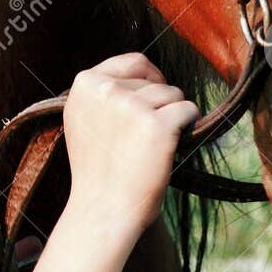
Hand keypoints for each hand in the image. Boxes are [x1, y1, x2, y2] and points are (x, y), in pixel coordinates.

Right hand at [62, 52, 200, 229]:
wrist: (103, 210)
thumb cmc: (97, 169)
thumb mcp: (84, 119)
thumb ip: (102, 93)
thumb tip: (141, 73)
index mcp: (85, 84)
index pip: (133, 62)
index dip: (150, 77)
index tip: (153, 97)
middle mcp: (105, 90)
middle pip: (155, 80)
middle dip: (160, 103)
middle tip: (145, 136)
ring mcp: (131, 106)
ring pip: (173, 94)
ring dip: (172, 116)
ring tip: (152, 145)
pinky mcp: (157, 125)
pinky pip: (188, 110)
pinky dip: (188, 126)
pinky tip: (171, 146)